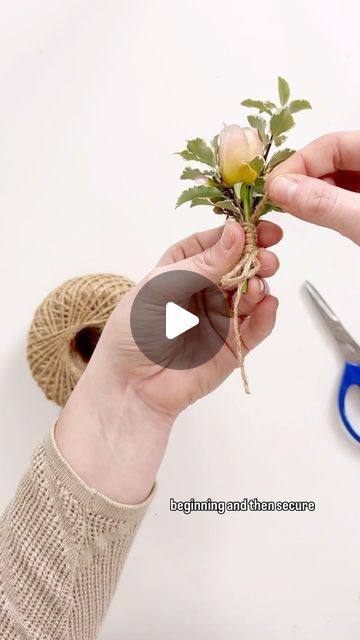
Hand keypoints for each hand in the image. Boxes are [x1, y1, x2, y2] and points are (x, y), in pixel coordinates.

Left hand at [86, 219, 279, 417]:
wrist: (131, 385)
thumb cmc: (135, 331)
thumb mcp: (162, 287)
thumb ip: (203, 263)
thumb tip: (236, 233)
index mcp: (183, 267)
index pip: (217, 242)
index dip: (239, 233)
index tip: (260, 227)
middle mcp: (205, 288)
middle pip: (240, 265)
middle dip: (257, 257)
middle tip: (267, 257)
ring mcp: (220, 316)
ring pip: (251, 293)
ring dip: (260, 285)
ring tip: (256, 286)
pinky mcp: (232, 345)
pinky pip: (255, 327)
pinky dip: (266, 316)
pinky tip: (267, 305)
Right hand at [266, 131, 359, 244]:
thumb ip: (324, 202)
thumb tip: (281, 188)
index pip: (331, 145)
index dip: (298, 164)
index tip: (273, 188)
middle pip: (332, 161)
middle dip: (303, 181)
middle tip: (279, 202)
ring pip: (337, 181)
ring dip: (313, 195)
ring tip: (296, 212)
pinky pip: (345, 199)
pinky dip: (327, 207)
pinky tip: (317, 218)